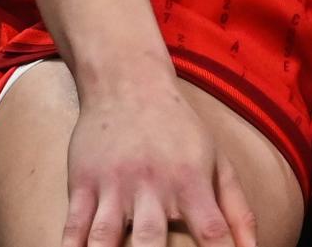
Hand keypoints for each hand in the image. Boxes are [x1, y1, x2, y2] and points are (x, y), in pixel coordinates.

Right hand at [62, 73, 257, 246]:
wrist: (128, 81)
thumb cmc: (179, 129)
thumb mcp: (217, 160)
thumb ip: (238, 211)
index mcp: (190, 180)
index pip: (212, 231)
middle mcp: (152, 184)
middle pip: (152, 240)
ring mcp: (113, 184)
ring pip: (104, 237)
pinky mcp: (82, 183)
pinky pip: (72, 227)